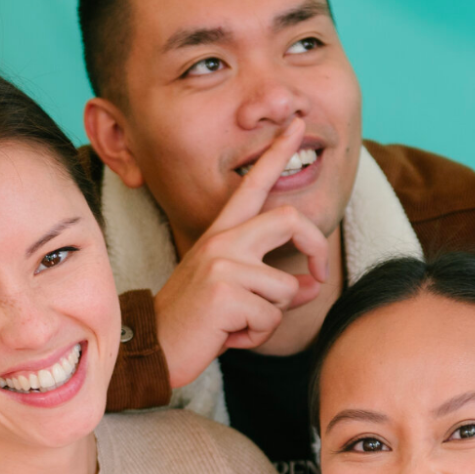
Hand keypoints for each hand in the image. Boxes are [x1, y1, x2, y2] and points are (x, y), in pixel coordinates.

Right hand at [153, 118, 334, 388]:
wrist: (153, 348)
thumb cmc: (196, 322)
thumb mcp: (240, 298)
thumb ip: (278, 287)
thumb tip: (313, 284)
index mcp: (221, 234)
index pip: (253, 185)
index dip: (277, 152)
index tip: (296, 124)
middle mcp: (221, 240)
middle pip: (290, 218)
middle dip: (317, 248)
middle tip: (321, 275)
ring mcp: (222, 262)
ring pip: (285, 288)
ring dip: (270, 317)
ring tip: (237, 325)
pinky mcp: (225, 291)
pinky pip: (271, 316)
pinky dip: (257, 335)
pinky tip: (227, 336)